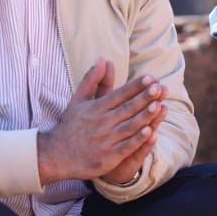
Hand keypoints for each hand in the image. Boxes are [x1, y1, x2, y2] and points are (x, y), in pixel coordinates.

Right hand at [37, 58, 164, 184]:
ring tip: (158, 105)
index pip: (119, 94)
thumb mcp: (78, 100)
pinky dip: (137, 140)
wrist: (56, 155)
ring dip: (144, 116)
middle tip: (160, 88)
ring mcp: (106, 140)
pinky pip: (126, 147)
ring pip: (129, 126)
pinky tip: (150, 132)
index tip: (151, 78)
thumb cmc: (70, 125)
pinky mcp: (109, 157)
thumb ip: (92, 79)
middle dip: (144, 98)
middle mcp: (102, 122)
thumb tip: (102, 58)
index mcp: (96, 108)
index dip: (136, 86)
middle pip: (127, 108)